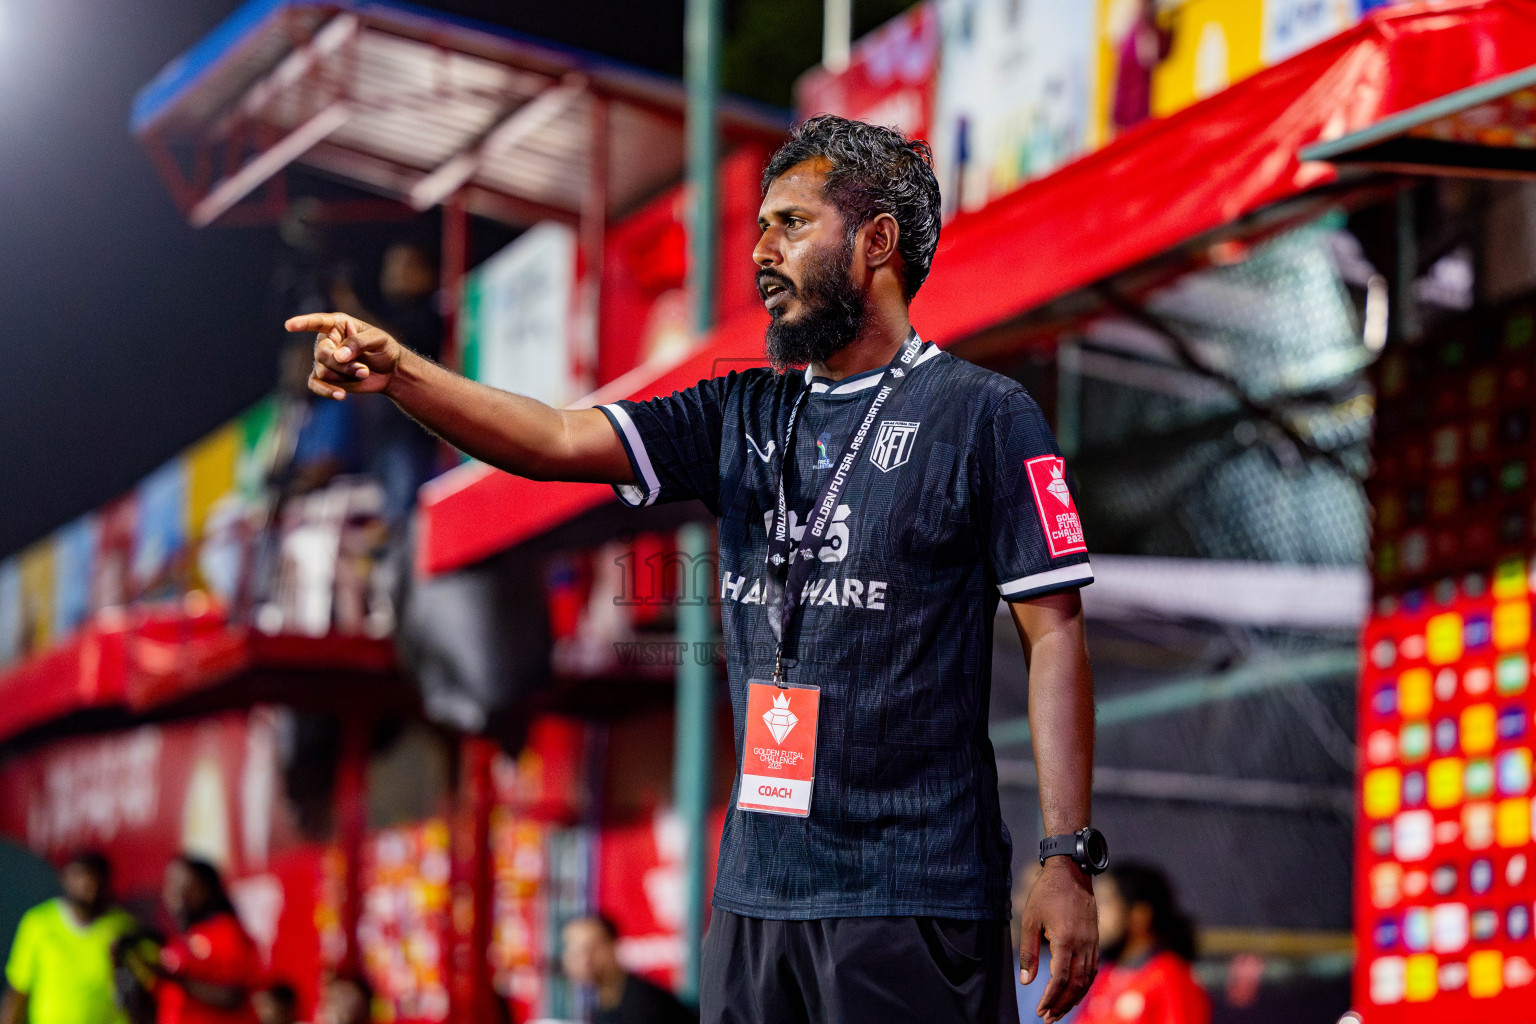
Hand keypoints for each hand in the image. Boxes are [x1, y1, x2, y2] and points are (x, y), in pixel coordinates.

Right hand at [286, 312, 401, 399]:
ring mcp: (323, 360)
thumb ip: (358, 343)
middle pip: (322, 354)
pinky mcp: (325, 378)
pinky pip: (316, 385)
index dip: (303, 323)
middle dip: (343, 365)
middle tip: (364, 369)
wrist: (391, 370)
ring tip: (364, 373)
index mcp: (337, 324)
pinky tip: (341, 395)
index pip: (318, 322)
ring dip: (345, 376)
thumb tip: (337, 356)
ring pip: (324, 371)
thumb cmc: (384, 349)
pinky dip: (327, 391)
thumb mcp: (378, 339)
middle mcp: (326, 341)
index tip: (289, 326)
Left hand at [1019, 857, 1098, 1022]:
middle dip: (1062, 1004)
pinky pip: (1092, 969)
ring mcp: (1092, 942)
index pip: (1060, 979)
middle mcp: (1083, 945)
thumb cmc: (1046, 893)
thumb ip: (1028, 952)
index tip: (1040, 1010)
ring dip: (1074, 999)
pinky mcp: (1095, 939)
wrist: (1071, 872)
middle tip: (1048, 1018)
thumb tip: (1026, 981)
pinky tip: (1074, 993)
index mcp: (1065, 940)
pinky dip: (1084, 985)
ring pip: (1087, 980)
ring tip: (1059, 1011)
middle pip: (1076, 985)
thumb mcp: (1030, 920)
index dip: (1051, 998)